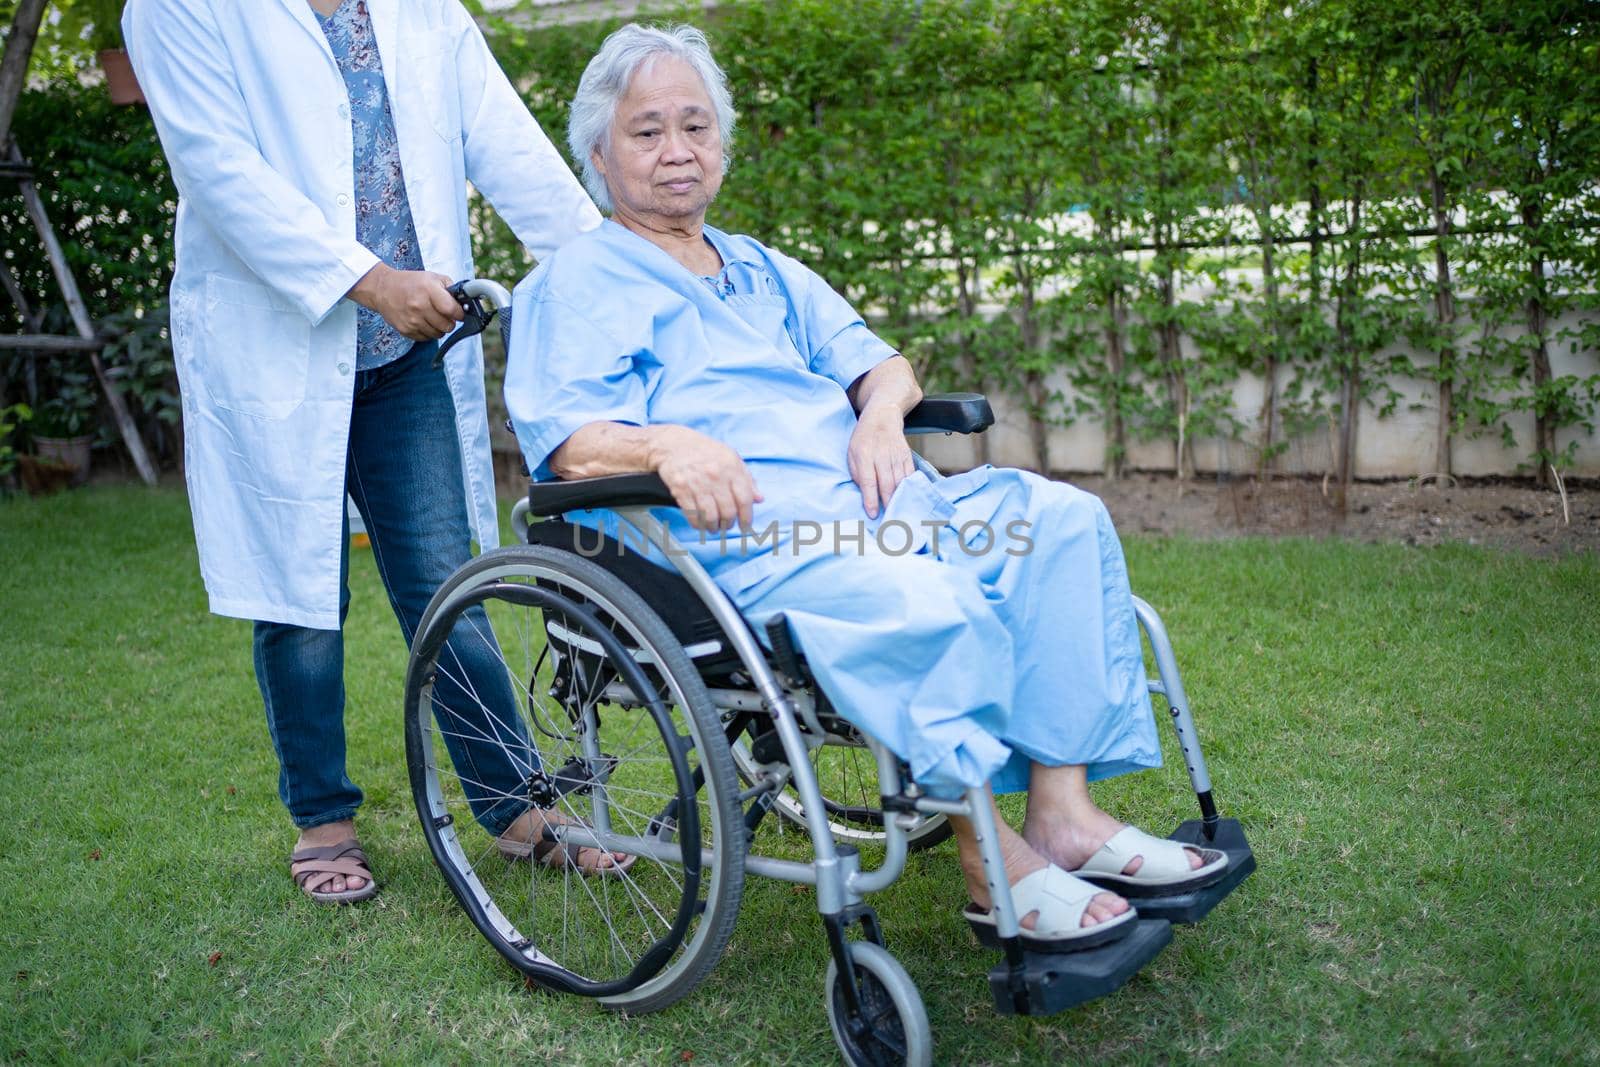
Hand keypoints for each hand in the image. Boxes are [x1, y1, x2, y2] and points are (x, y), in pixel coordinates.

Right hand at [348, 264, 464, 340]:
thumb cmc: (411, 283)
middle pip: (447, 325)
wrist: (383, 289)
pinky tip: (422, 321)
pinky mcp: (405, 330)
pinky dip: (427, 332)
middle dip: (449, 322)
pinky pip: (425, 338)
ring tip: (432, 317)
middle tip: (444, 315)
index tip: (458, 313)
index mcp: (428, 290)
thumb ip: (451, 289)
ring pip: (437, 334)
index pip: (452, 310)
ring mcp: (412, 320)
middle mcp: (419, 306)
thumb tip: (465, 302)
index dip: (459, 313)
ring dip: (439, 328)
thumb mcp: (432, 277)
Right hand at [649, 426, 762, 533]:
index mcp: (731, 467)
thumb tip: (759, 499)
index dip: (747, 517)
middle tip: (726, 525)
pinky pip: (693, 515)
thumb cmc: (705, 451)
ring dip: (714, 527)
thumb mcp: (731, 458)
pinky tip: (701, 523)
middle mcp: (715, 476)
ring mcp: (697, 483)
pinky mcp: (680, 490)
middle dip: (728, 524)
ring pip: (711, 516)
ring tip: (714, 527)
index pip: (744, 499)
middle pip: (728, 511)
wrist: (673, 444)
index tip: (746, 526)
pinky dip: (698, 524)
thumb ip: (747, 479)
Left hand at [847, 404, 914, 518]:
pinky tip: (907, 499)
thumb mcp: (851, 453)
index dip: (871, 499)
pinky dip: (909, 489)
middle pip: (887, 483)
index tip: (873, 514)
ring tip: (898, 513)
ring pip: (900, 481)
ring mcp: (896, 455)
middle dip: (888, 503)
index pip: (869, 481)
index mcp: (864, 454)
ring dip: (900, 499)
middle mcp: (882, 454)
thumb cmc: (863, 438)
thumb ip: (857, 474)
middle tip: (888, 520)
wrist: (883, 416)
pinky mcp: (907, 455)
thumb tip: (866, 495)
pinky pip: (909, 475)